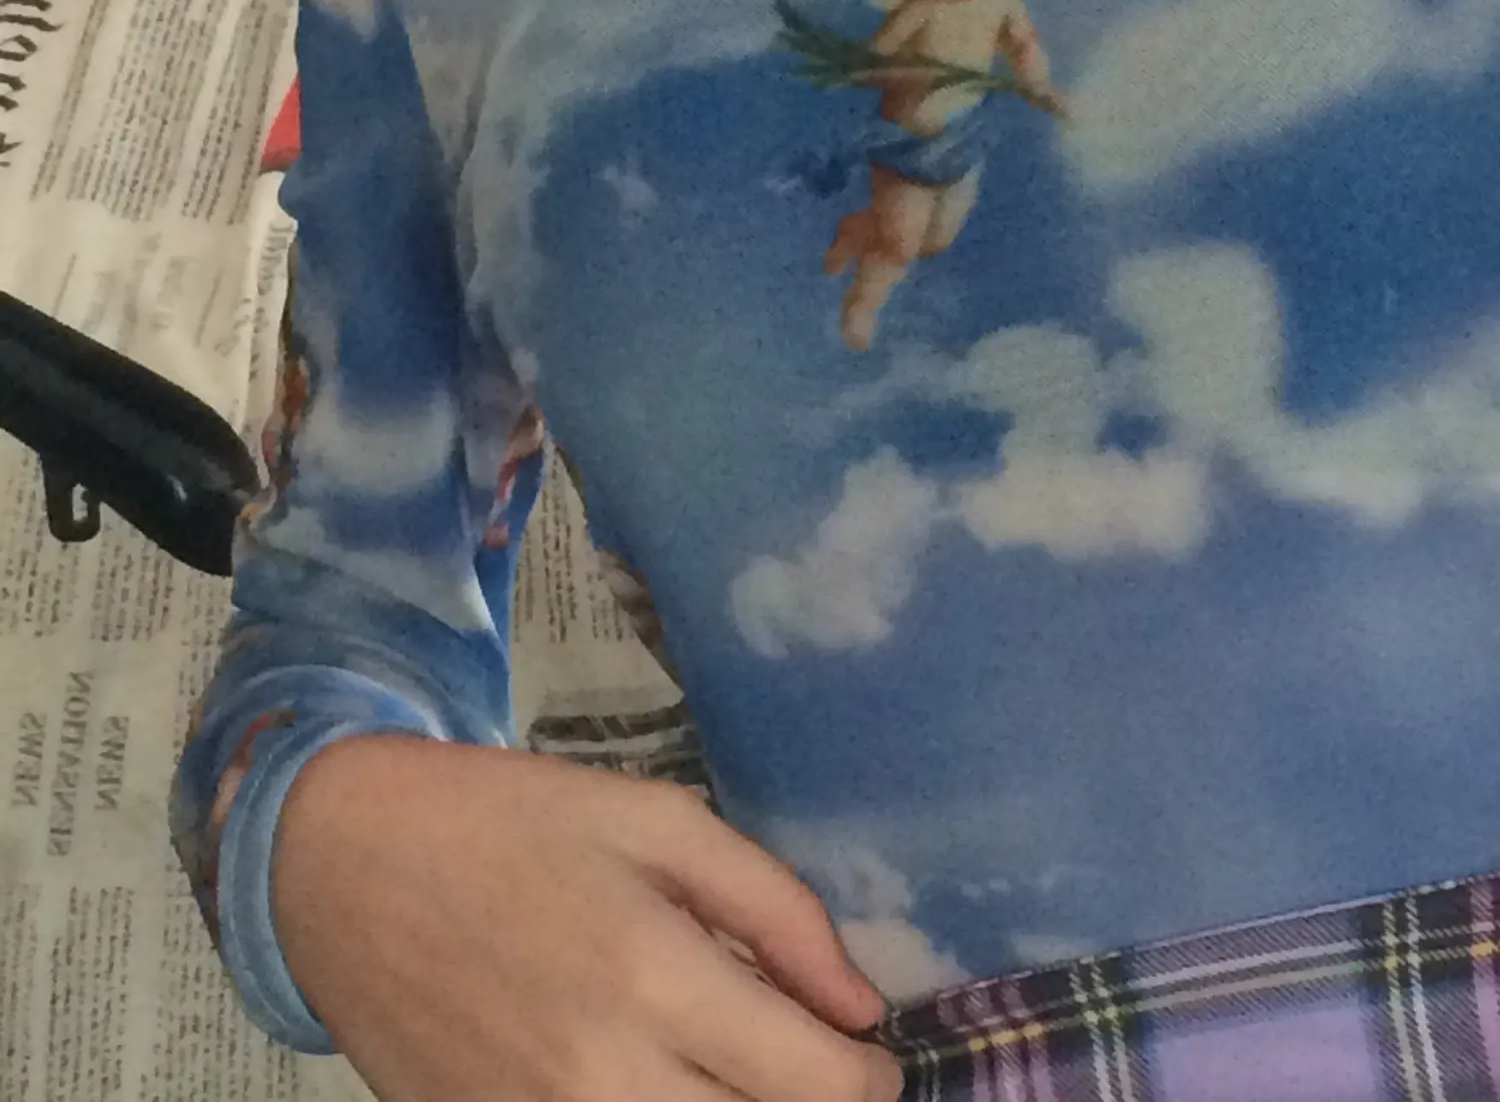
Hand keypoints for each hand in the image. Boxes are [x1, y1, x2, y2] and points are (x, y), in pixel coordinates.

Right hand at [273, 735, 902, 1101]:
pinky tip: (655, 1082)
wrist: (343, 863)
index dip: (871, 1075)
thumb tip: (859, 1004)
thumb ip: (774, 909)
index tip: (861, 1044)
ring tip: (732, 1071)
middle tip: (798, 1062)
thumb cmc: (512, 822)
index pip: (823, 1088)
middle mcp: (607, 1081)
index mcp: (656, 977)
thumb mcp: (656, 819)